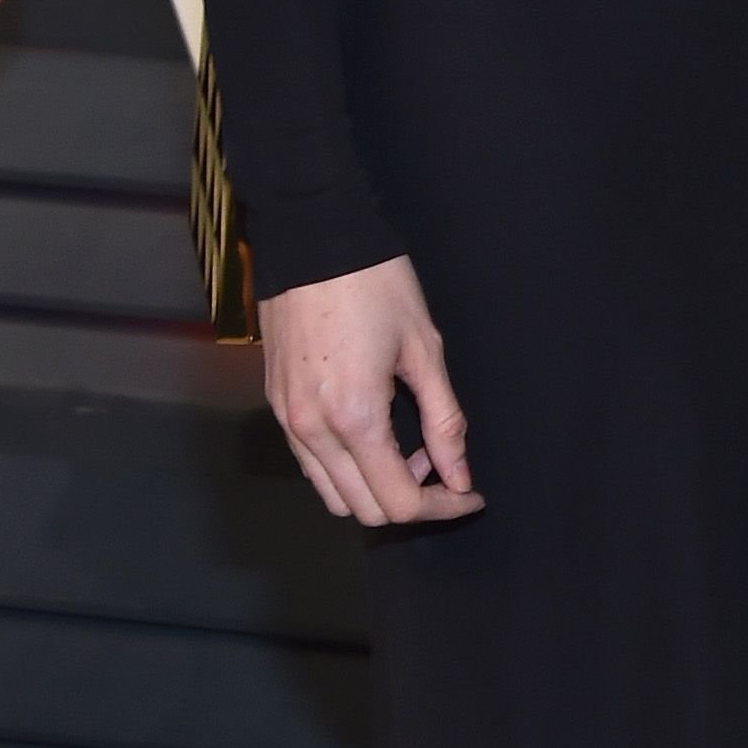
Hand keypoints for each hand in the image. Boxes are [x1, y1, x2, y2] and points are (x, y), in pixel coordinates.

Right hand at [259, 255, 481, 527]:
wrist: (312, 237)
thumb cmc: (375, 285)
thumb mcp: (426, 350)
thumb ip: (445, 422)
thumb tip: (460, 476)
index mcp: (356, 417)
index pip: (399, 502)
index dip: (443, 507)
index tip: (471, 493)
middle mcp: (313, 430)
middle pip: (364, 511)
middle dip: (412, 502)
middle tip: (444, 469)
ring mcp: (288, 420)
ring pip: (333, 495)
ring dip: (376, 489)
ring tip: (409, 450)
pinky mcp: (276, 405)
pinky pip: (311, 465)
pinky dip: (347, 470)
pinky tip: (375, 434)